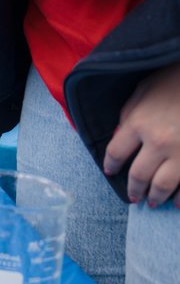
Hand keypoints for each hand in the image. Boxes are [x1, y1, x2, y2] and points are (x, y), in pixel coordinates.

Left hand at [104, 62, 179, 206]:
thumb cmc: (174, 81)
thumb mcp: (144, 90)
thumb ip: (129, 115)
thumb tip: (120, 136)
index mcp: (139, 123)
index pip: (116, 153)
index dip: (111, 165)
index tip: (111, 171)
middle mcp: (158, 141)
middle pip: (139, 175)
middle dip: (134, 189)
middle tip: (133, 197)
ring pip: (164, 185)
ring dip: (156, 197)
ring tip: (153, 202)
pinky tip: (178, 202)